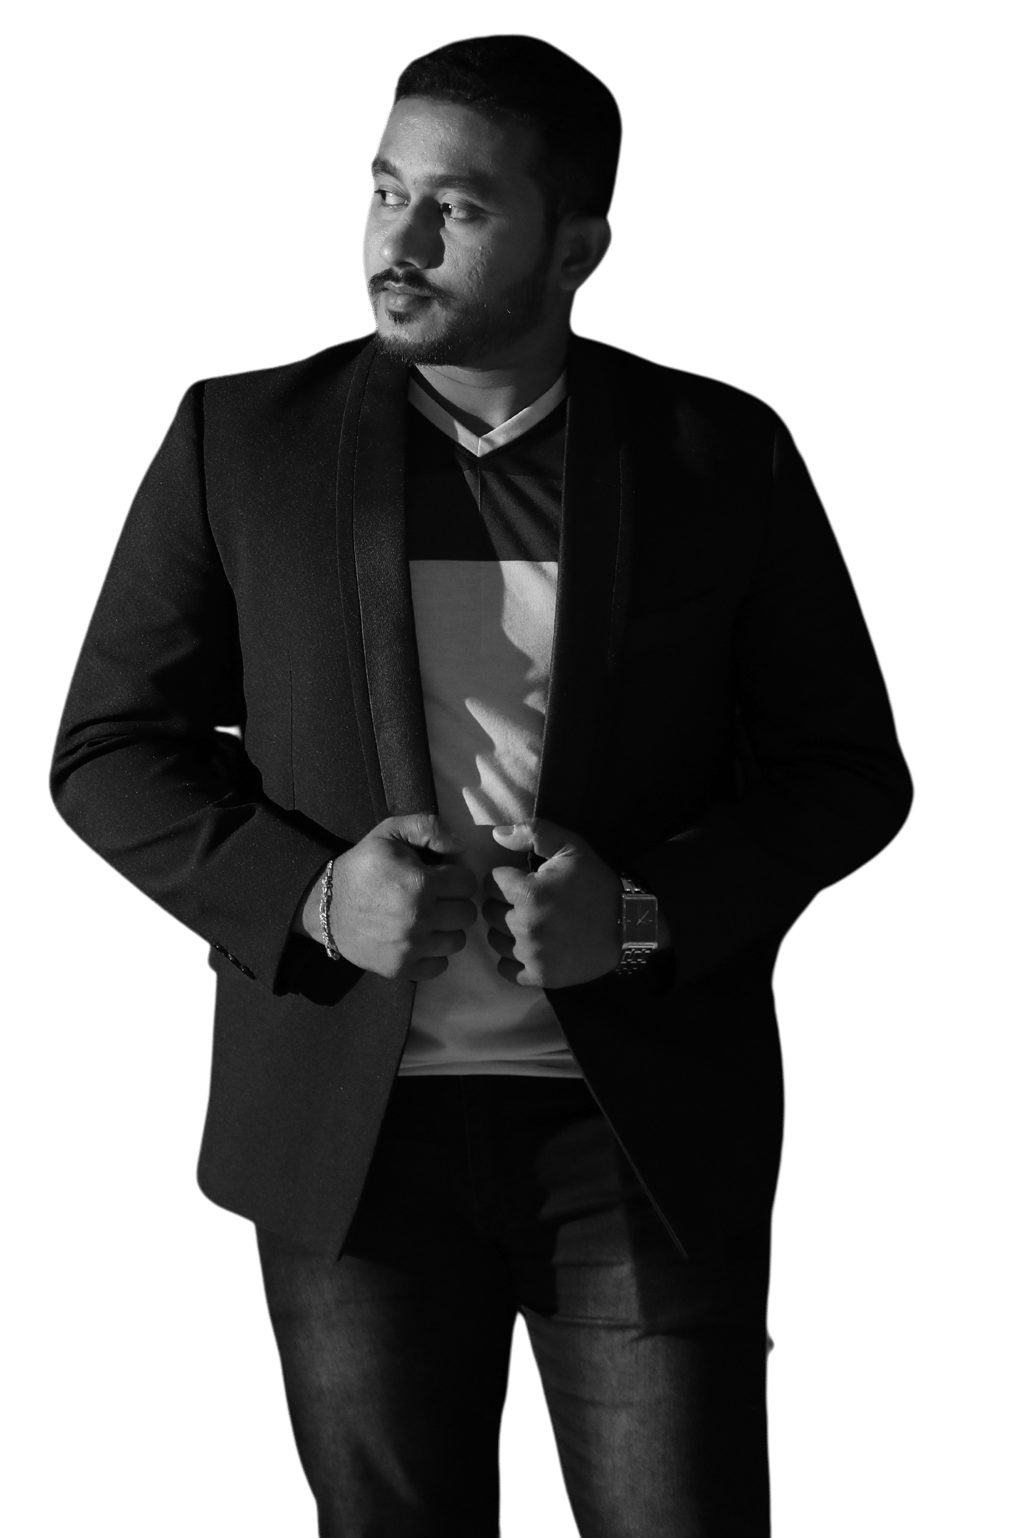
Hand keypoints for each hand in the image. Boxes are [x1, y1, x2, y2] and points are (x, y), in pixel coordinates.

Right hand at [300, 813, 476, 981]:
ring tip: (427, 918)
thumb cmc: (363, 866)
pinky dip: (433, 953)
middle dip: (454, 902)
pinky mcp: (401, 968)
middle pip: (467, 913)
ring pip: (457, 940)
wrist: (326, 905)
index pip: (468, 883)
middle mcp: (419, 918)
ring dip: (446, 928)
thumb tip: (461, 847)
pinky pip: (440, 965)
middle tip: (434, 898)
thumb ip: (428, 827)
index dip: (455, 876)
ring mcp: (410, 947)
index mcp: (421, 883)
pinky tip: (419, 939)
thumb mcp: (390, 832)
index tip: (440, 877)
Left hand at [483, 818, 620, 988]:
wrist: (629, 925)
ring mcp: (531, 954)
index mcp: (528, 893)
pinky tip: (527, 947)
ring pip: (495, 939)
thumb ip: (533, 833)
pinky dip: (511, 958)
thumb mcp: (571, 847)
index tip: (524, 880)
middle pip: (490, 911)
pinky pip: (505, 969)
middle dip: (505, 902)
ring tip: (529, 922)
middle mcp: (524, 926)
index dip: (507, 877)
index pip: (492, 882)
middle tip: (529, 901)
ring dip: (506, 929)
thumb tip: (496, 835)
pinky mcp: (540, 975)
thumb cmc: (597, 883)